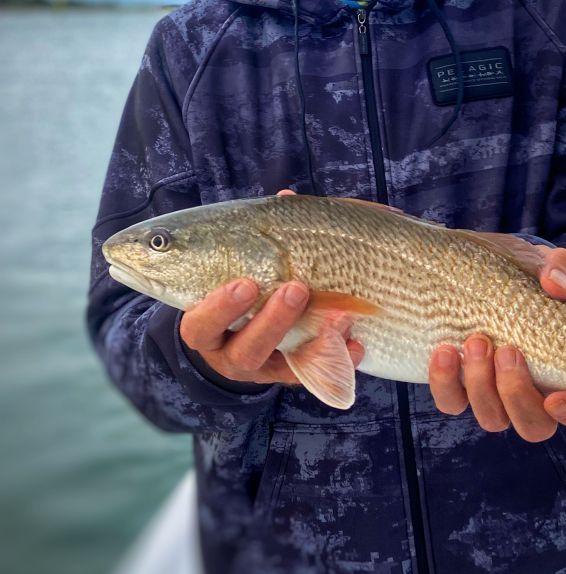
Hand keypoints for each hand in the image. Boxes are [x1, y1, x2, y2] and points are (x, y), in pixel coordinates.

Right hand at [179, 188, 364, 386]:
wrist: (240, 338)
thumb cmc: (240, 289)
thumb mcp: (239, 268)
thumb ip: (259, 237)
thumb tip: (286, 197)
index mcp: (207, 325)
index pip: (200, 323)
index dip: (219, 307)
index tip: (245, 284)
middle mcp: (230, 352)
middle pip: (243, 348)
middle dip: (270, 320)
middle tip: (296, 289)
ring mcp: (262, 369)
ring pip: (282, 366)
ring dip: (310, 338)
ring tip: (337, 314)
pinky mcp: (292, 377)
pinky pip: (316, 375)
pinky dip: (339, 359)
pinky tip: (358, 343)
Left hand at [428, 243, 565, 441]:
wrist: (485, 274)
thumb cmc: (529, 277)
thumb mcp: (548, 266)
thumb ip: (561, 269)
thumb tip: (556, 284)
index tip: (556, 397)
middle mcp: (534, 396)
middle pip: (533, 426)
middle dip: (517, 393)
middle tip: (507, 351)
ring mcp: (496, 396)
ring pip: (493, 418)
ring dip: (482, 386)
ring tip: (475, 341)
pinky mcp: (461, 387)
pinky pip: (452, 402)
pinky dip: (446, 383)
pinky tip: (445, 351)